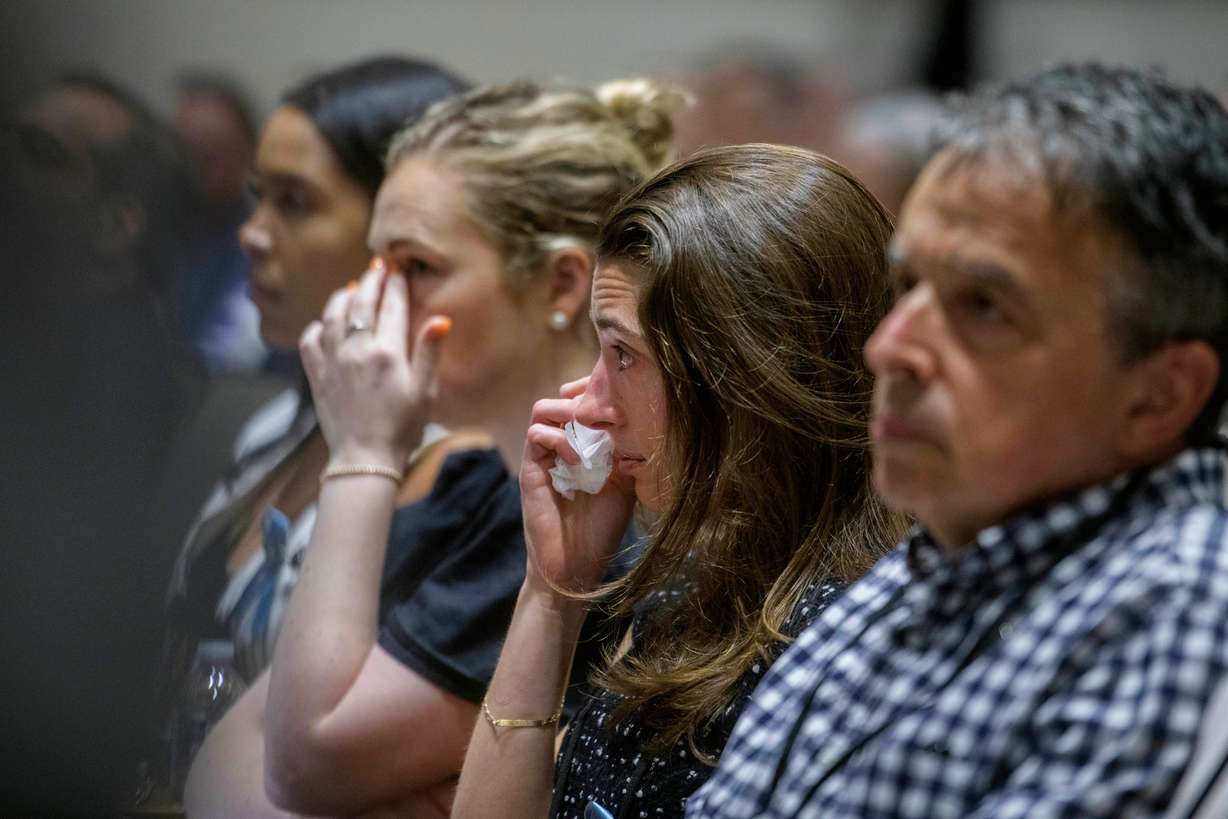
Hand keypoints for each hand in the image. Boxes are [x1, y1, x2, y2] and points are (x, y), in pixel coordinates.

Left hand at [299, 259, 450, 469]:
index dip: (396, 283)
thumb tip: (440, 319)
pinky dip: (318, 325)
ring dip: (343, 297)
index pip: (392, 305)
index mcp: (388, 351)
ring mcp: (333, 360)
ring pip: (333, 314)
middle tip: (378, 264)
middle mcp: (357, 349)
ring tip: (353, 287)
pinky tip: (326, 323)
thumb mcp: (425, 391)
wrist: (365, 458)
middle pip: (362, 302)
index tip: (399, 266)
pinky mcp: (317, 375)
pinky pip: (310, 339)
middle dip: (371, 279)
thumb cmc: (402, 428)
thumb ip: (429, 353)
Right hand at [520, 377, 636, 594]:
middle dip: (585, 398)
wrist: (575, 566)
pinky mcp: (531, 469)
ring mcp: (546, 456)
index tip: (624, 401)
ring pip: (544, 409)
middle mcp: (564, 446)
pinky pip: (535, 434)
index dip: (600, 394)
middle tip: (608, 413)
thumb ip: (627, 455)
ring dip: (567, 413)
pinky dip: (557, 437)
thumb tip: (639, 422)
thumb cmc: (601, 530)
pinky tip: (576, 459)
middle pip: (565, 398)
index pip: (587, 404)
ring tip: (587, 433)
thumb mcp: (624, 487)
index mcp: (587, 446)